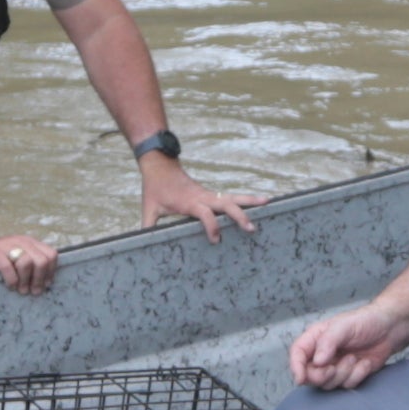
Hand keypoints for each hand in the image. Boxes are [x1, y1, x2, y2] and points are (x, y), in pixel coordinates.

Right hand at [0, 231, 61, 295]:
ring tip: (21, 290)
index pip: (51, 255)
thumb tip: (46, 284)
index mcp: (30, 243)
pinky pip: (8, 267)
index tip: (45, 284)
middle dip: (39, 279)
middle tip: (33, 290)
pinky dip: (11, 280)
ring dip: (26, 281)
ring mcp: (7, 246)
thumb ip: (33, 265)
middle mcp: (21, 242)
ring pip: (27, 263)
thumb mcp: (19, 257)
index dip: (50, 272)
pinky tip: (10, 286)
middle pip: (42, 261)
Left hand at [137, 158, 261, 239]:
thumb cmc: (154, 188)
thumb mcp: (148, 208)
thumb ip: (147, 227)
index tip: (215, 240)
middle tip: (251, 228)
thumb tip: (140, 245)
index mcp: (188, 201)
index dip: (210, 225)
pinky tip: (260, 202)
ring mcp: (209, 194)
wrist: (160, 165)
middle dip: (239, 215)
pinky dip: (246, 200)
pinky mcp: (212, 195)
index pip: (204, 213)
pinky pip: (231, 198)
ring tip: (268, 202)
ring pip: (233, 198)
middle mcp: (203, 197)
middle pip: (225, 204)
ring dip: (249, 201)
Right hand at [288, 303, 408, 391]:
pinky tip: (365, 363)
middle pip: (310, 375)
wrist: (389, 329)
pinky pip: (347, 385)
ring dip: (343, 373)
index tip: (300, 378)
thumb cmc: (365, 321)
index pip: (297, 354)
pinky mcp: (349, 375)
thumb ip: (328, 342)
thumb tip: (317, 362)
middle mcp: (322, 354)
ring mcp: (335, 366)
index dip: (295, 367)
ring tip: (355, 357)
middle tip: (333, 367)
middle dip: (322, 375)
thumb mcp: (344, 326)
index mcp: (315, 339)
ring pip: (328, 384)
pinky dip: (358, 375)